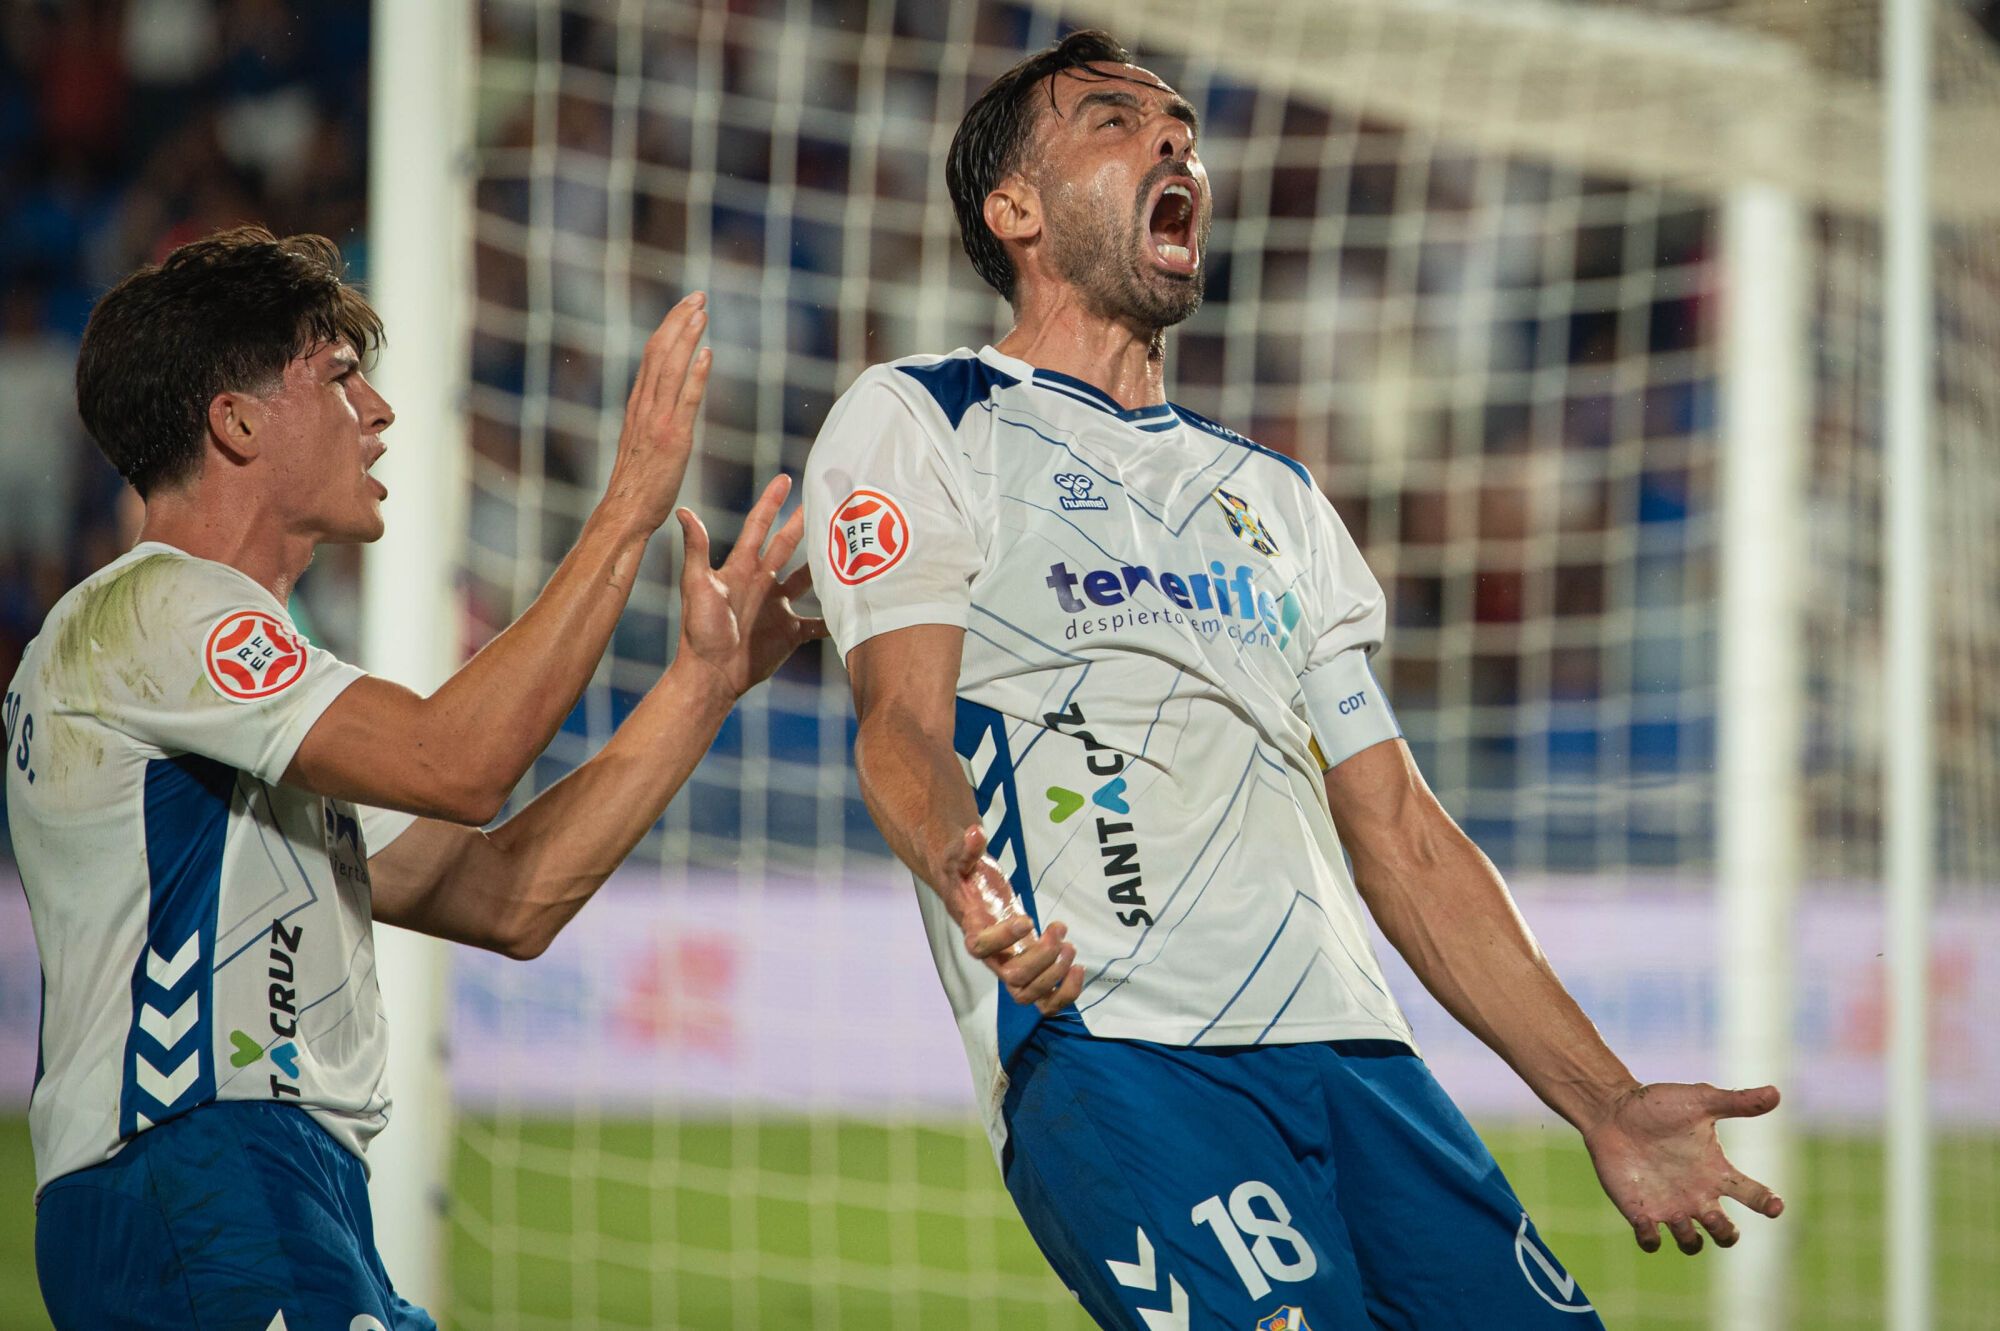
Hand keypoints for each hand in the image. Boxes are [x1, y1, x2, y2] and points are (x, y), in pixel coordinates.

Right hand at [602, 294, 712, 530]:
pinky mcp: (673, 439)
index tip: (686, 308)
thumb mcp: (642, 443)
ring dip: (687, 337)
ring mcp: (657, 421)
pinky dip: (695, 375)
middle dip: (679, 321)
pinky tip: (706, 353)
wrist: (624, 512)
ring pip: (670, 368)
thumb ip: (652, 419)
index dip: (670, 328)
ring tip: (703, 312)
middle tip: (699, 297)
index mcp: (638, 406)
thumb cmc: (637, 486)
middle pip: (660, 352)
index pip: (653, 356)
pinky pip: (685, 401)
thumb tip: (665, 404)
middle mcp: (644, 407)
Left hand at [675, 474, 827, 696]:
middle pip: (788, 546)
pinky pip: (819, 622)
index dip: (771, 503)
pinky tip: (857, 608)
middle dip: (806, 524)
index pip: (759, 527)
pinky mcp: (790, 632)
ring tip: (849, 546)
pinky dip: (837, 618)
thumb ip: (696, 549)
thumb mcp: (697, 586)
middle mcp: (763, 583)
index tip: (785, 479)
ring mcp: (779, 607)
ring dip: (827, 565)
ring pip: (809, 579)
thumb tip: (683, 510)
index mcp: (742, 568)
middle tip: (827, 503)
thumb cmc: (700, 630)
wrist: (712, 674)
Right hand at [946, 824, 1084, 1014]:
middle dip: (1042, 958)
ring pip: (1028, 996)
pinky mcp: (1030, 969)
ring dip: (1055, 976)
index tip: (1027, 919)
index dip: (1003, 938)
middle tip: (1059, 930)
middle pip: (1012, 978)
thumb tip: (975, 832)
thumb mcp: (961, 856)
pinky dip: (1065, 993)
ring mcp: (1010, 966)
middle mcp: (991, 956)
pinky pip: (1045, 999)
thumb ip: (967, 847)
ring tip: (1070, 947)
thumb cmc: (966, 875)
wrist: (971, 892)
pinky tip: (1079, 969)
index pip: (980, 947)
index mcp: (972, 930)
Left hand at [1582, 1082, 1784, 1253]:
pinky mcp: (1640, 1210)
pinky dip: (1650, 1240)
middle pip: (1725, 1233)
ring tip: (1678, 1216)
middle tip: (1714, 1216)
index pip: (1753, 1195)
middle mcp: (1697, 1194)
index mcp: (1715, 1171)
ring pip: (1692, 1243)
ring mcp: (1669, 1205)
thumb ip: (1737, 1102)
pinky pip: (1650, 1242)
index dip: (1768, 1204)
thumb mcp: (1700, 1101)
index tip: (1775, 1206)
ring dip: (1690, 1239)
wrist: (1612, 1110)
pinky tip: (1645, 1220)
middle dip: (1725, 1234)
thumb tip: (1776, 1093)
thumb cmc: (1658, 1105)